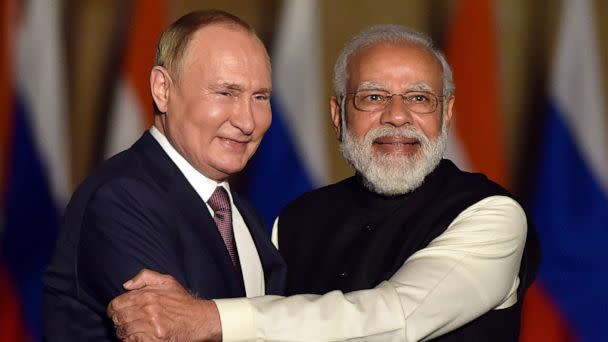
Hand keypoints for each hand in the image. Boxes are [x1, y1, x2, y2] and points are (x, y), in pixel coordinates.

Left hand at [107, 269, 221, 341]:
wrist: (199, 320)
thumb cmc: (182, 302)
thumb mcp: (167, 281)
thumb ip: (145, 276)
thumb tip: (126, 285)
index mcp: (147, 296)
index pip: (116, 305)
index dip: (114, 310)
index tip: (118, 312)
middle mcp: (147, 311)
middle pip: (118, 320)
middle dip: (120, 321)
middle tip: (127, 322)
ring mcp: (150, 327)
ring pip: (124, 332)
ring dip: (125, 332)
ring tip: (134, 330)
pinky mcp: (154, 341)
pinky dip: (132, 340)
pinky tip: (138, 337)